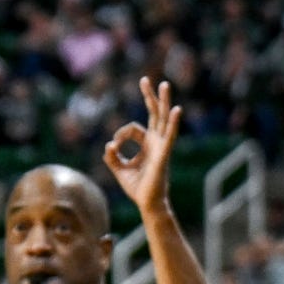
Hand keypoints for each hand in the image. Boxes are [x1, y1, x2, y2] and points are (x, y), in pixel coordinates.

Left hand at [105, 78, 182, 219]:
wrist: (148, 204)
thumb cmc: (137, 188)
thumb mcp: (119, 170)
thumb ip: (112, 157)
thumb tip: (108, 146)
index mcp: (147, 145)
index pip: (133, 128)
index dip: (120, 134)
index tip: (114, 146)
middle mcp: (156, 142)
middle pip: (154, 114)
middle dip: (150, 96)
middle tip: (145, 79)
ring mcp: (161, 146)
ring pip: (163, 119)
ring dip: (163, 101)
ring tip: (165, 85)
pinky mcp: (163, 154)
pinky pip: (169, 135)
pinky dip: (172, 122)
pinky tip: (176, 110)